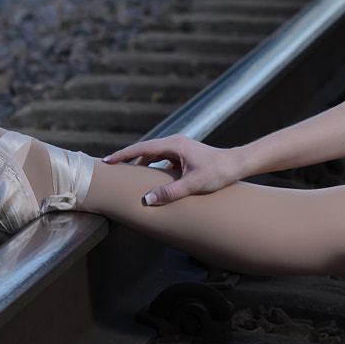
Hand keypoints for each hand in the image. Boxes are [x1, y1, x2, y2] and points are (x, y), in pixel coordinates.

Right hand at [103, 135, 244, 205]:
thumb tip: (147, 200)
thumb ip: (170, 192)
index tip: (107, 161)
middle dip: (128, 159)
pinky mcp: (185, 155)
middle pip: (145, 150)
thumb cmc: (219, 172)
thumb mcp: (194, 184)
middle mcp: (175, 143)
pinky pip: (162, 160)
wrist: (238, 164)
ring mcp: (180, 149)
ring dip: (140, 163)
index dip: (123, 155)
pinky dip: (152, 166)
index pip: (142, 148)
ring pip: (154, 155)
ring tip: (125, 175)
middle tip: (110, 169)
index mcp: (174, 144)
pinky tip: (148, 178)